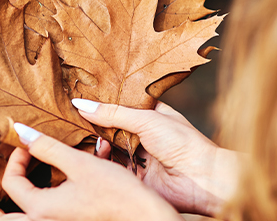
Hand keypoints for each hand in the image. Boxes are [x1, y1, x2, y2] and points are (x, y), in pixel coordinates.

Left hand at [0, 123, 181, 220]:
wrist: (147, 218)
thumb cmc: (117, 193)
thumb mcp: (80, 164)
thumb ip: (48, 148)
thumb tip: (21, 132)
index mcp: (41, 210)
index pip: (12, 184)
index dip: (15, 160)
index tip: (27, 144)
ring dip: (5, 214)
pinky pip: (40, 219)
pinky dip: (30, 211)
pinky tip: (38, 197)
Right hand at [73, 99, 240, 215]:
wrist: (201, 179)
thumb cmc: (183, 143)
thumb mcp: (147, 119)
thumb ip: (113, 113)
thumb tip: (82, 104)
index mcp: (151, 114)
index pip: (120, 105)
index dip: (102, 103)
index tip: (79, 97)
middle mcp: (143, 134)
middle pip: (111, 127)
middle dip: (95, 124)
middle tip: (74, 119)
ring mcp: (137, 156)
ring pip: (108, 147)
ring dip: (97, 143)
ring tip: (91, 139)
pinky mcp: (133, 176)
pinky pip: (111, 167)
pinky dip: (101, 161)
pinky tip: (97, 154)